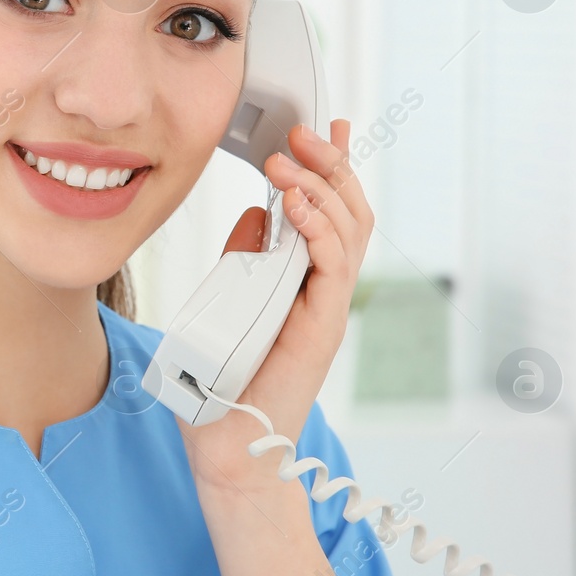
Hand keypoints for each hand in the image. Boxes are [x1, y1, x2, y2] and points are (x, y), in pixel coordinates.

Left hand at [178, 119, 372, 491]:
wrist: (228, 448)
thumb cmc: (225, 383)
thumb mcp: (228, 300)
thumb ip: (244, 259)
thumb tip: (251, 216)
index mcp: (307, 280)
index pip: (330, 212)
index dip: (331, 169)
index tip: (320, 127)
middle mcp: (325, 291)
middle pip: (349, 212)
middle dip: (331, 164)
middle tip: (303, 132)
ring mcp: (328, 309)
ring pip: (348, 232)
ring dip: (320, 188)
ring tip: (288, 161)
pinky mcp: (321, 328)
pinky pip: (331, 268)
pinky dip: (318, 231)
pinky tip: (296, 205)